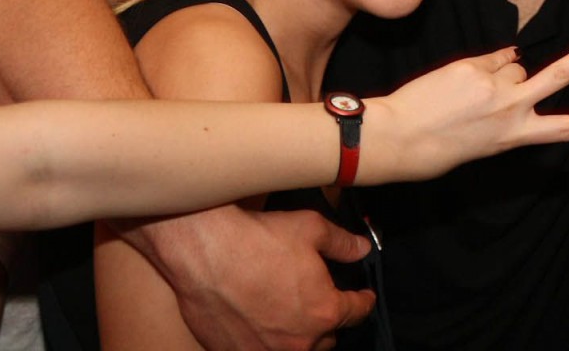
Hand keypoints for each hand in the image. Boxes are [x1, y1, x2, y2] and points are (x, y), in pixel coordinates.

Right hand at [119, 207, 373, 350]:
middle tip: (322, 303)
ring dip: (300, 337)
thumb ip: (342, 244)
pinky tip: (261, 324)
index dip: (363, 301)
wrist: (205, 252)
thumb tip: (362, 249)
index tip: (364, 297)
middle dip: (329, 322)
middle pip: (327, 338)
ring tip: (294, 319)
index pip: (356, 312)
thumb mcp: (312, 229)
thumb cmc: (259, 239)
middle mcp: (299, 341)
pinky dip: (265, 342)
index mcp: (324, 312)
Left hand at [366, 29, 568, 182]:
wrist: (400, 137)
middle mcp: (510, 110)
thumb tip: (517, 64)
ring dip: (502, 72)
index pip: (565, 128)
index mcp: (515, 136)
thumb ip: (507, 107)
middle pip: (559, 75)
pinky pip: (491, 57)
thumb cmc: (439, 145)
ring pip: (515, 64)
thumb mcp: (484, 140)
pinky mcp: (473, 67)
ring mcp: (493, 86)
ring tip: (472, 94)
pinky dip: (483, 66)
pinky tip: (461, 83)